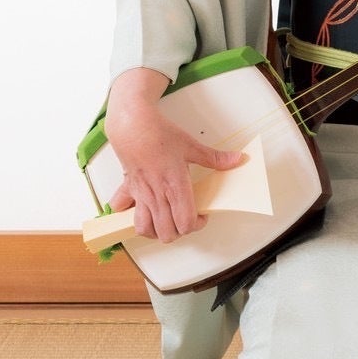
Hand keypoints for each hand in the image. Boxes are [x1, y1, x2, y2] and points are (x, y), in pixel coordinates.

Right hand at [105, 68, 244, 242]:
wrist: (133, 125)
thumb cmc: (160, 134)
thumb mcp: (191, 145)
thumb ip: (214, 158)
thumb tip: (236, 159)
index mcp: (175, 186)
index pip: (185, 222)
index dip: (196, 225)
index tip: (202, 216)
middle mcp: (157, 195)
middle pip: (167, 233)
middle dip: (179, 231)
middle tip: (186, 218)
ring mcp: (141, 195)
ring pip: (144, 229)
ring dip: (155, 230)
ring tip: (165, 221)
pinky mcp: (128, 190)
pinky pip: (121, 213)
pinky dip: (128, 217)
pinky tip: (139, 211)